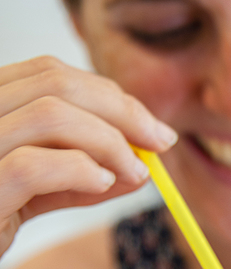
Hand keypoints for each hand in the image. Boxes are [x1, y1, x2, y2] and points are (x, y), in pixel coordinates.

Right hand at [0, 56, 177, 257]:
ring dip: (109, 141)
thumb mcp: (31, 194)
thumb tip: (141, 166)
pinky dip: (79, 169)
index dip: (109, 94)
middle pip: (56, 84)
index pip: (51, 74)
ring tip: (136, 171)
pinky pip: (32, 165)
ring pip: (50, 115)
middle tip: (162, 142)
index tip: (151, 126)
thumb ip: (78, 176)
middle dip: (122, 111)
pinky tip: (104, 183)